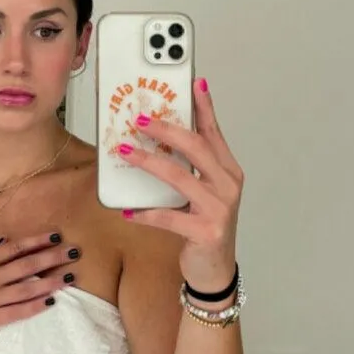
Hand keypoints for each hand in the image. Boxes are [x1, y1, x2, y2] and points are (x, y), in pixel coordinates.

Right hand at [0, 230, 81, 351]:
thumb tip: (4, 243)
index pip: (15, 247)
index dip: (38, 241)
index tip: (56, 236)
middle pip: (27, 265)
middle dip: (52, 257)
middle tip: (74, 252)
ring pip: (26, 288)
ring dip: (50, 281)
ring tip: (69, 276)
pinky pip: (16, 312)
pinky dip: (34, 306)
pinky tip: (50, 301)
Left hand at [117, 77, 243, 292]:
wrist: (215, 270)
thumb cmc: (205, 226)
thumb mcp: (202, 193)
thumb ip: (188, 168)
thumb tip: (158, 141)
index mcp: (228, 170)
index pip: (214, 132)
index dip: (204, 107)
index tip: (194, 82)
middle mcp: (227, 185)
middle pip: (197, 148)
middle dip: (167, 130)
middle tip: (140, 119)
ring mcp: (219, 209)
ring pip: (181, 177)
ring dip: (150, 163)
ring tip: (126, 152)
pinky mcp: (205, 232)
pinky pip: (170, 217)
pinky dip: (146, 213)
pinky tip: (128, 210)